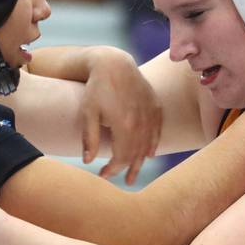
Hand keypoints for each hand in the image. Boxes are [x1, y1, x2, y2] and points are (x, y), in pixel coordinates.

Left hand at [81, 47, 161, 183]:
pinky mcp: (155, 107)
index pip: (121, 157)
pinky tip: (149, 154)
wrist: (115, 64)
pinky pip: (157, 131)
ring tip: (134, 174)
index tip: (103, 175)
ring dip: (141, 162)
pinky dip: (153, 144)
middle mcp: (141, 122)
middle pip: (136, 154)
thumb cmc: (97, 88)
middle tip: (122, 181)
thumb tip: (87, 162)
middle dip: (128, 169)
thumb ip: (89, 138)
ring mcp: (150, 114)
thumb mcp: (88, 113)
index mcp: (124, 125)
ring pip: (148, 145)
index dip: (113, 170)